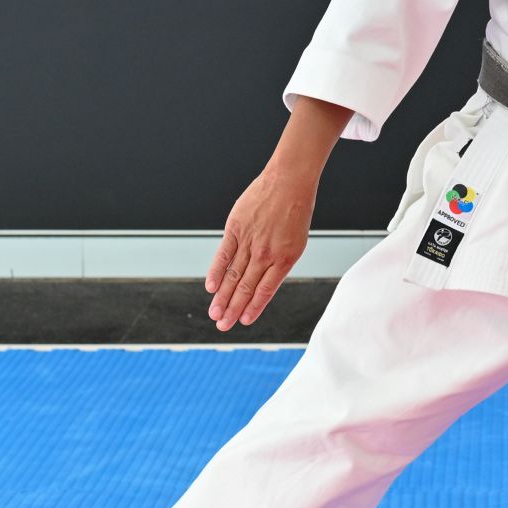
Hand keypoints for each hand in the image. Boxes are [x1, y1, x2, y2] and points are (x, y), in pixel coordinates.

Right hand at [205, 161, 315, 328]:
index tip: (243, 321)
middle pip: (246, 287)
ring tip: (215, 314)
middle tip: (223, 326)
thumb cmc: (295, 211)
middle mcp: (266, 253)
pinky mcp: (236, 228)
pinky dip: (217, 272)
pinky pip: (224, 254)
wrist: (289, 180)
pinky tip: (211, 287)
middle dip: (233, 309)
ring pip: (233, 275)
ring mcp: (250, 240)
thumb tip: (260, 282)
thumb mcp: (295, 241)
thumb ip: (277, 262)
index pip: (265, 290)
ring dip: (223, 297)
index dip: (254, 307)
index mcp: (285, 258)